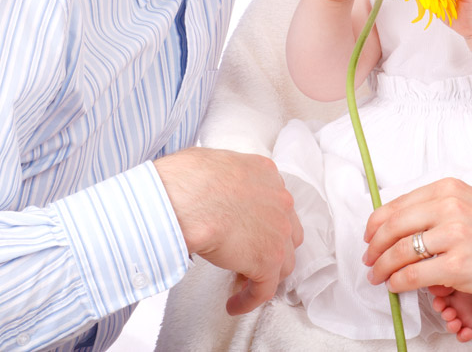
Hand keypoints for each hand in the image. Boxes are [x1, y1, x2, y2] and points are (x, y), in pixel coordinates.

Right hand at [154, 147, 303, 314]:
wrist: (187, 198)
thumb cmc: (185, 179)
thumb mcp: (211, 165)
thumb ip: (222, 180)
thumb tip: (208, 193)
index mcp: (266, 174)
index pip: (274, 204)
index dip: (262, 224)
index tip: (245, 236)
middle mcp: (280, 200)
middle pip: (286, 233)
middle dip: (270, 248)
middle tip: (246, 260)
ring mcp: (279, 231)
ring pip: (282, 263)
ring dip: (264, 275)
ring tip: (241, 285)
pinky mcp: (268, 259)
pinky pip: (265, 289)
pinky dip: (250, 300)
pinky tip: (233, 305)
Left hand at [361, 177, 471, 302]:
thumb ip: (440, 207)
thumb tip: (402, 222)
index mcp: (451, 188)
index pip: (397, 204)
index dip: (376, 224)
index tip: (370, 237)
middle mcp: (451, 206)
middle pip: (392, 226)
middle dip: (373, 247)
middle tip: (368, 260)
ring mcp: (455, 235)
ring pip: (399, 252)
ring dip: (382, 268)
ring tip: (378, 277)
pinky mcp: (458, 265)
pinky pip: (413, 275)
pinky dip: (398, 283)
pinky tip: (396, 286)